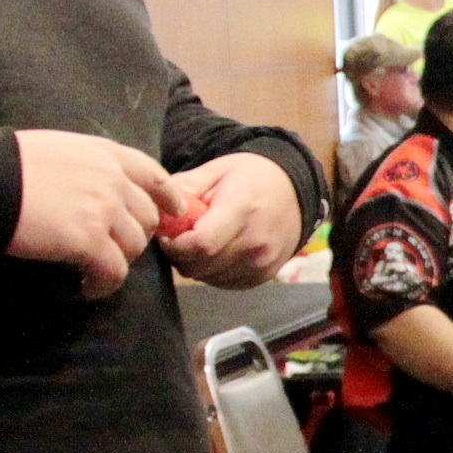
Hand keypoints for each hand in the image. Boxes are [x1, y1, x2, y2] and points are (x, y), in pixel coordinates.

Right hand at [10, 129, 170, 298]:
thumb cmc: (8, 162)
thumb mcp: (60, 149)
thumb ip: (88, 167)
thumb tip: (92, 187)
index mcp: (106, 155)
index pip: (154, 175)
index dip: (168, 197)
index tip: (172, 213)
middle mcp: (113, 180)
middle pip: (147, 217)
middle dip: (134, 237)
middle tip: (111, 251)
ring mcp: (104, 210)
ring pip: (134, 246)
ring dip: (118, 262)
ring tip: (95, 272)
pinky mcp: (88, 240)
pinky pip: (114, 271)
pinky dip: (104, 284)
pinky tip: (87, 288)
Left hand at [156, 152, 303, 288]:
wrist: (294, 191)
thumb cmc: (250, 178)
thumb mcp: (217, 170)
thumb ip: (186, 187)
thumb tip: (158, 208)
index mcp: (242, 210)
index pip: (200, 244)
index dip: (175, 245)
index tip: (167, 235)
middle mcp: (256, 241)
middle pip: (200, 265)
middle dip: (180, 255)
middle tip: (180, 237)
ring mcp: (262, 262)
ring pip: (208, 277)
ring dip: (196, 264)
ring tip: (200, 242)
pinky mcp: (264, 276)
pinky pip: (223, 283)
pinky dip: (212, 272)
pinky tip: (217, 252)